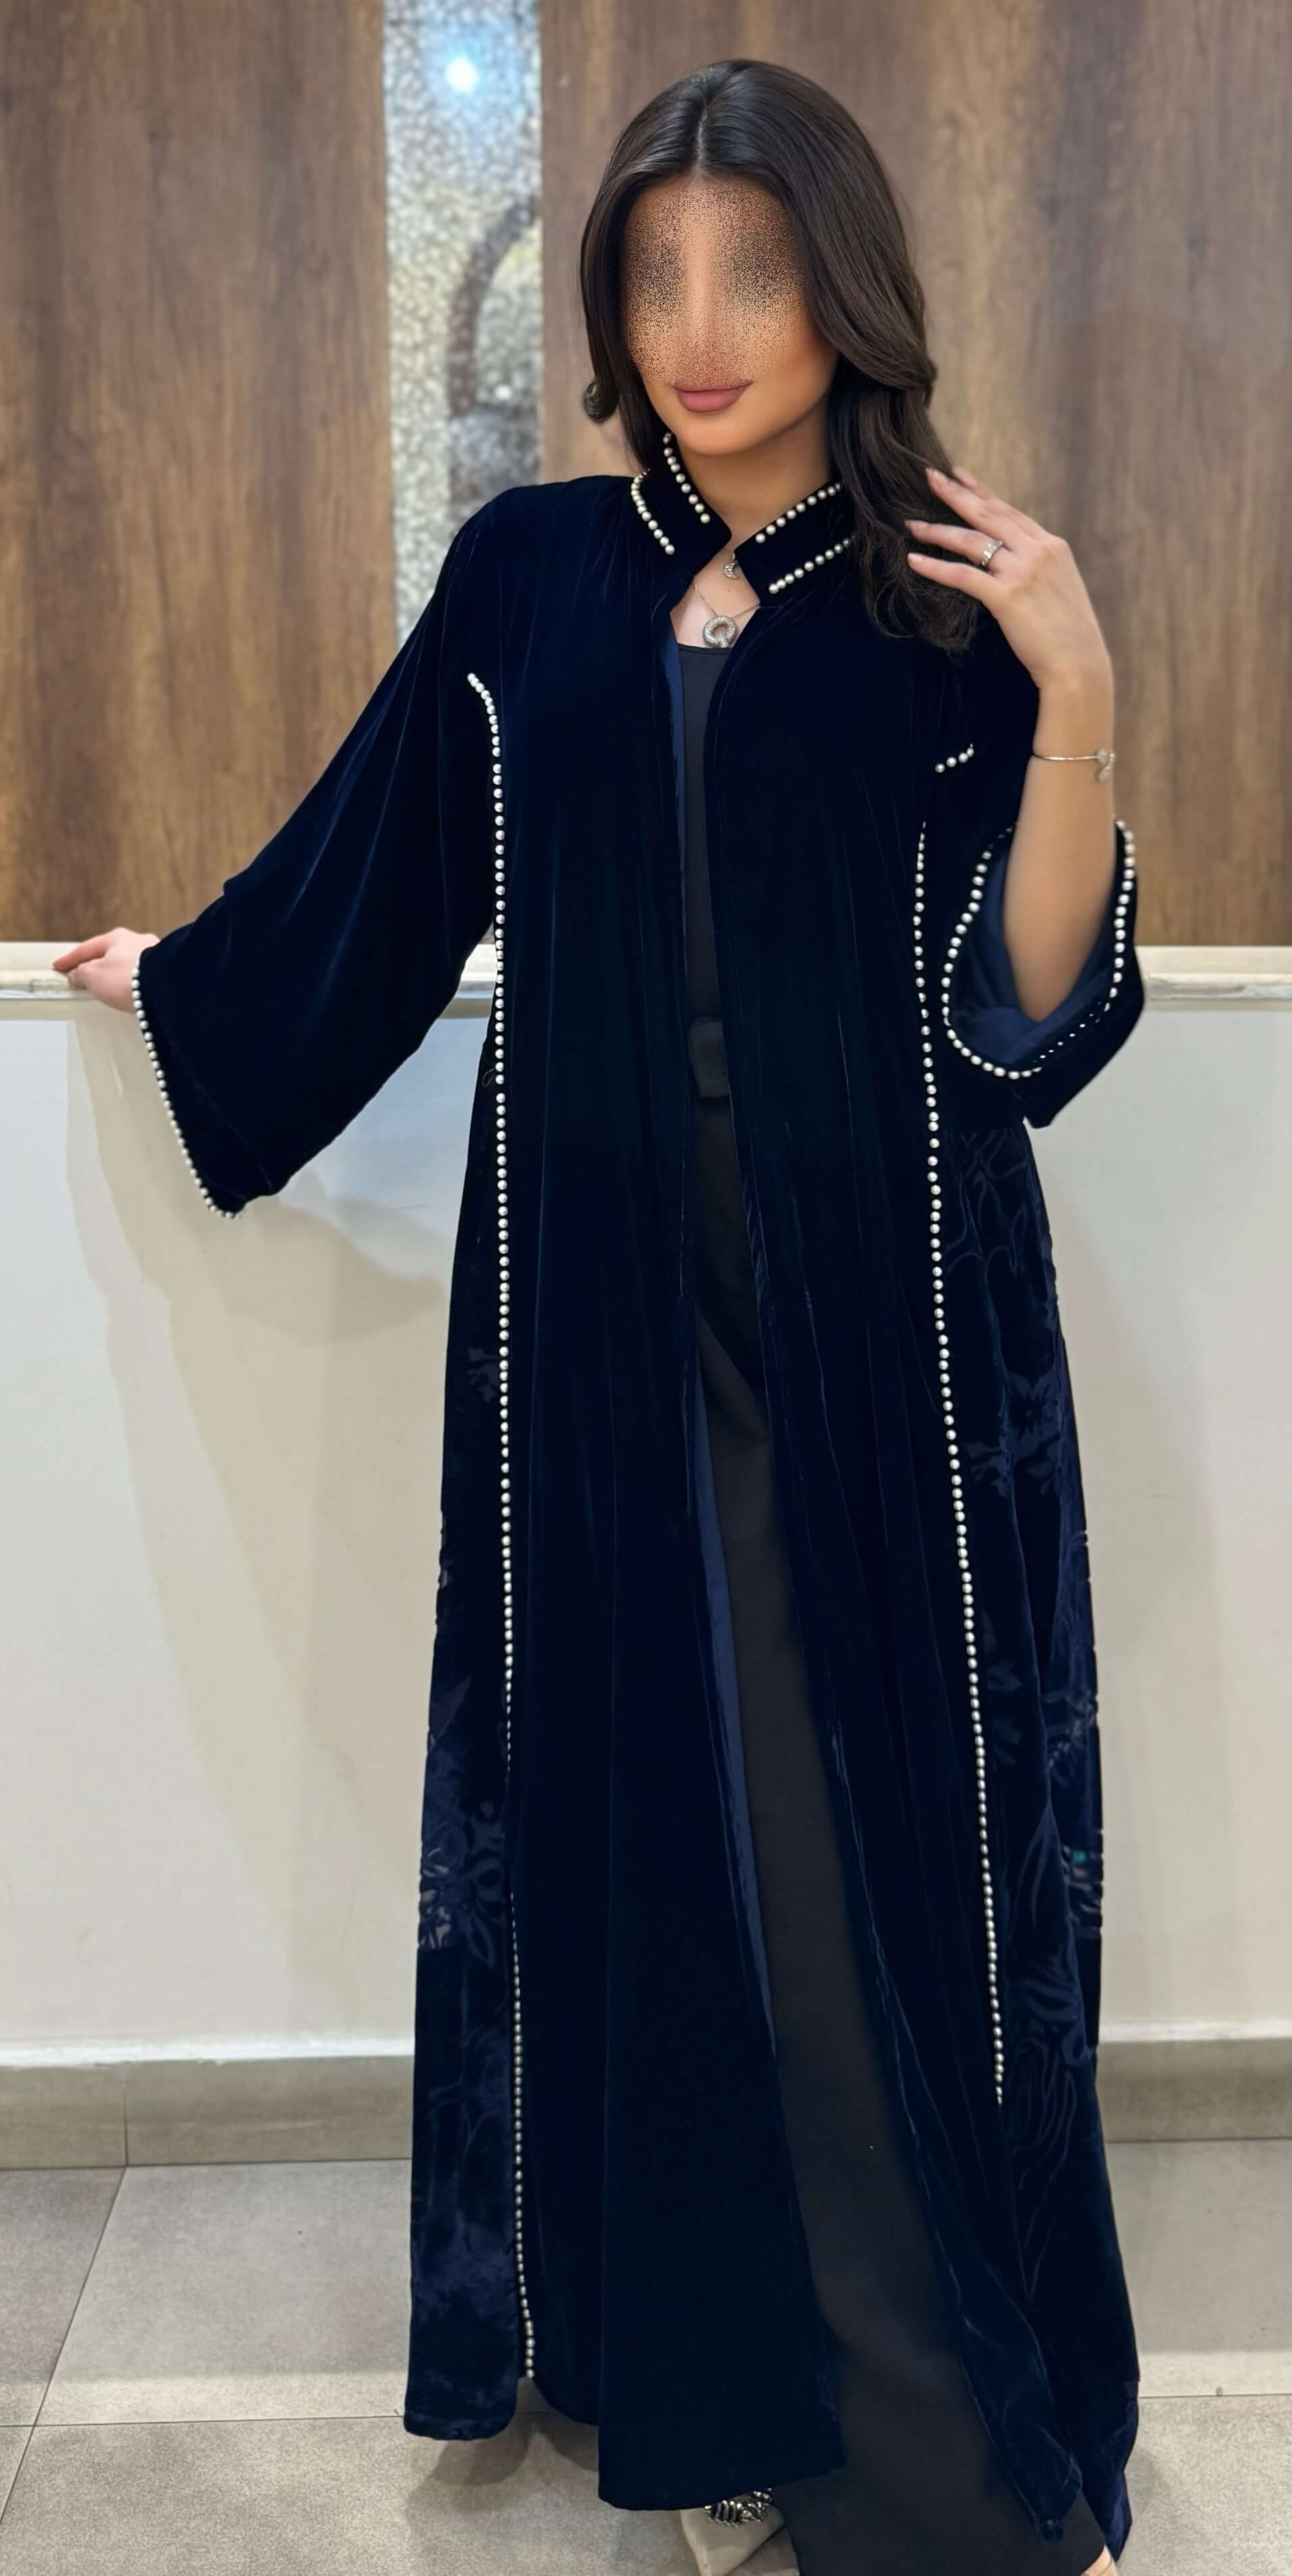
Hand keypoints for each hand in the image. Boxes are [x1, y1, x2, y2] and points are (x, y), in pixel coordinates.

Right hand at [51, 927, 158, 1011]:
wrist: (166, 988)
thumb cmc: (126, 978)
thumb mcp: (94, 976)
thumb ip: (82, 973)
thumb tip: (76, 974)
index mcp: (116, 937)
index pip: (87, 948)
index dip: (70, 959)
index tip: (58, 967)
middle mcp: (138, 941)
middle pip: (110, 954)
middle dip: (96, 964)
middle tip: (83, 975)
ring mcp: (155, 954)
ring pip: (128, 964)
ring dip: (115, 974)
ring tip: (106, 986)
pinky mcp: (166, 971)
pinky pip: (142, 976)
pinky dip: (131, 981)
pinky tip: (130, 990)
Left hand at [904, 464, 1111, 696]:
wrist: (1079, 665)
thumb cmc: (1069, 636)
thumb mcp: (1059, 589)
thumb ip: (1039, 569)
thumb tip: (1017, 566)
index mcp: (1052, 546)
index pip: (1009, 512)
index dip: (981, 492)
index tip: (959, 475)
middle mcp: (1037, 551)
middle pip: (988, 515)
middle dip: (956, 494)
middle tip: (929, 476)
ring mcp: (1022, 572)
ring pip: (972, 541)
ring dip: (939, 530)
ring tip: (913, 524)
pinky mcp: (1006, 597)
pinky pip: (963, 575)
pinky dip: (936, 567)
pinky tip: (915, 560)